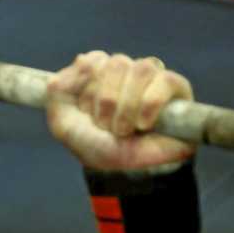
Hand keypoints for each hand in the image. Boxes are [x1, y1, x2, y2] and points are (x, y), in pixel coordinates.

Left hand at [47, 52, 194, 170]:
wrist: (125, 173)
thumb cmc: (97, 147)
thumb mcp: (63, 123)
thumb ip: (56, 90)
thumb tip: (82, 59)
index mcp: (101, 74)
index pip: (95, 60)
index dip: (88, 88)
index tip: (87, 113)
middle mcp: (127, 72)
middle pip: (116, 63)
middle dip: (106, 100)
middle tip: (106, 127)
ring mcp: (152, 78)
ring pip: (140, 69)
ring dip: (127, 106)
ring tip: (124, 130)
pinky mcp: (177, 88)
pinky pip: (164, 81)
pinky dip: (149, 104)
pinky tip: (143, 125)